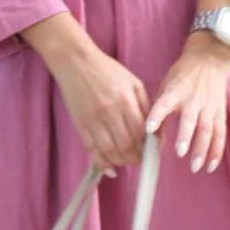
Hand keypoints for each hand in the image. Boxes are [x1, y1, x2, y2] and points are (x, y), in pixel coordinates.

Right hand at [51, 42, 149, 173]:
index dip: (147, 148)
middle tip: (139, 160)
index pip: (140, 133)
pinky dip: (101, 162)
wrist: (76, 62)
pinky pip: (91, 149)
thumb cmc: (107, 70)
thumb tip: (154, 132)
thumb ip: (145, 106)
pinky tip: (109, 167)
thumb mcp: (133, 82)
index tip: (151, 153)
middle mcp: (109, 112)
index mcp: (125, 100)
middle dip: (135, 158)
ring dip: (120, 162)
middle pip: (125, 145)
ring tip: (125, 161)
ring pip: (109, 151)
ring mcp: (93, 119)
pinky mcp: (80, 123)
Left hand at [146, 32, 229, 173]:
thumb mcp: (165, 87)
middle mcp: (193, 100)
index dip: (156, 116)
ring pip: (207, 130)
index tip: (148, 129)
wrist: (209, 60)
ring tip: (195, 167)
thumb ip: (158, 111)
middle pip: (191, 120)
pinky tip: (210, 166)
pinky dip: (216, 151)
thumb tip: (149, 137)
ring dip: (202, 150)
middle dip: (186, 137)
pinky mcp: (220, 113)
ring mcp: (209, 106)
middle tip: (180, 154)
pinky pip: (220, 134)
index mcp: (175, 92)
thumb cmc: (181, 77)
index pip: (164, 104)